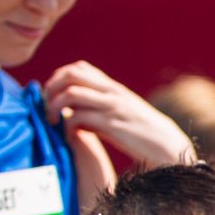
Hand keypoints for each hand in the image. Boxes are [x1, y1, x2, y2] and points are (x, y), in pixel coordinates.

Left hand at [39, 63, 195, 169]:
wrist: (168, 146)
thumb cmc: (142, 133)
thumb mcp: (121, 113)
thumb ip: (100, 107)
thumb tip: (75, 110)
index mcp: (112, 88)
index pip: (78, 68)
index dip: (58, 78)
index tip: (52, 96)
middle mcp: (110, 93)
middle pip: (71, 75)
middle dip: (51, 89)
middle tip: (46, 107)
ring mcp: (111, 107)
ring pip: (71, 93)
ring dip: (54, 106)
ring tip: (52, 122)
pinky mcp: (111, 125)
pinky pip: (78, 118)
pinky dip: (67, 126)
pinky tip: (68, 136)